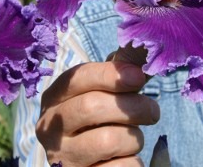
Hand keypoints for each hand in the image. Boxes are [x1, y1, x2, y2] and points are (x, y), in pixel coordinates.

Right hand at [36, 61, 160, 166]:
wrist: (91, 164)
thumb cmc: (102, 120)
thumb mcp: (103, 93)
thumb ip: (119, 72)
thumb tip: (143, 47)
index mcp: (54, 98)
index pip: (77, 78)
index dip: (110, 74)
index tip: (140, 77)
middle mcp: (49, 128)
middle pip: (92, 106)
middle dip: (132, 105)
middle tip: (153, 110)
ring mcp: (62, 158)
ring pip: (109, 140)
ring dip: (134, 137)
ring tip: (133, 137)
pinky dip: (133, 161)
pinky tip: (125, 159)